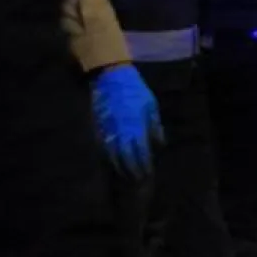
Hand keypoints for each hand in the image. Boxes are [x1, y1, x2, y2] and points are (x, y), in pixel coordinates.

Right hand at [92, 64, 163, 179]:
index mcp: (136, 127)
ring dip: (118, 167)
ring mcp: (107, 130)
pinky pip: (102, 147)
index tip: (148, 174)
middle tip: (136, 180)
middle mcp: (121, 132)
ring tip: (124, 176)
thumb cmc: (135, 91)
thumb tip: (158, 144)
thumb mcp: (151, 107)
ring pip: (111, 155)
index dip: (144, 165)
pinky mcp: (97, 127)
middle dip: (131, 171)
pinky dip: (107, 157)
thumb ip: (155, 127)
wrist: (110, 77)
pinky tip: (112, 162)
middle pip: (125, 158)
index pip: (140, 153)